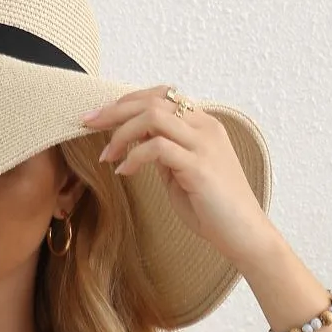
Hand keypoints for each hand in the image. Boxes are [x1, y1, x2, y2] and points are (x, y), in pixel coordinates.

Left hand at [82, 85, 276, 268]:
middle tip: (87, 123)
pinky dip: (134, 157)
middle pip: (153, 100)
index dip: (127, 101)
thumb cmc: (214, 211)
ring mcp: (204, 145)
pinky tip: (123, 172)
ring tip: (106, 155)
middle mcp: (205, 128)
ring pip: (154, 116)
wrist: (244, 235)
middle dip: (115, 110)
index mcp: (203, 125)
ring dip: (122, 133)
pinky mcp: (199, 167)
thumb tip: (138, 145)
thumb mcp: (182, 175)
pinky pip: (158, 148)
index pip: (161, 96)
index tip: (99, 117)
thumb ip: (165, 156)